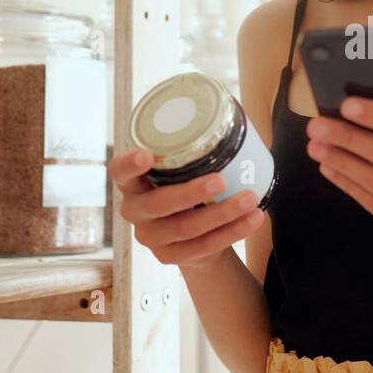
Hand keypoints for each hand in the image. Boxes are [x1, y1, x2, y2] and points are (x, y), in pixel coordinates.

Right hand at [108, 149, 264, 268]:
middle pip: (158, 204)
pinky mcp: (170, 257)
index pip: (119, 172)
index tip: (146, 155)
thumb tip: (236, 116)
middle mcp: (136, 211)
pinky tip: (253, 219)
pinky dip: (233, 232)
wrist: (192, 239)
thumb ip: (194, 150)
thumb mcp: (183, 172)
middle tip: (220, 180)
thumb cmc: (188, 191)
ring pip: (186, 227)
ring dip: (222, 213)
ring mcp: (151, 237)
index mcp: (133, 184)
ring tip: (249, 198)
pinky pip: (204, 246)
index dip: (129, 165)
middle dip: (190, 192)